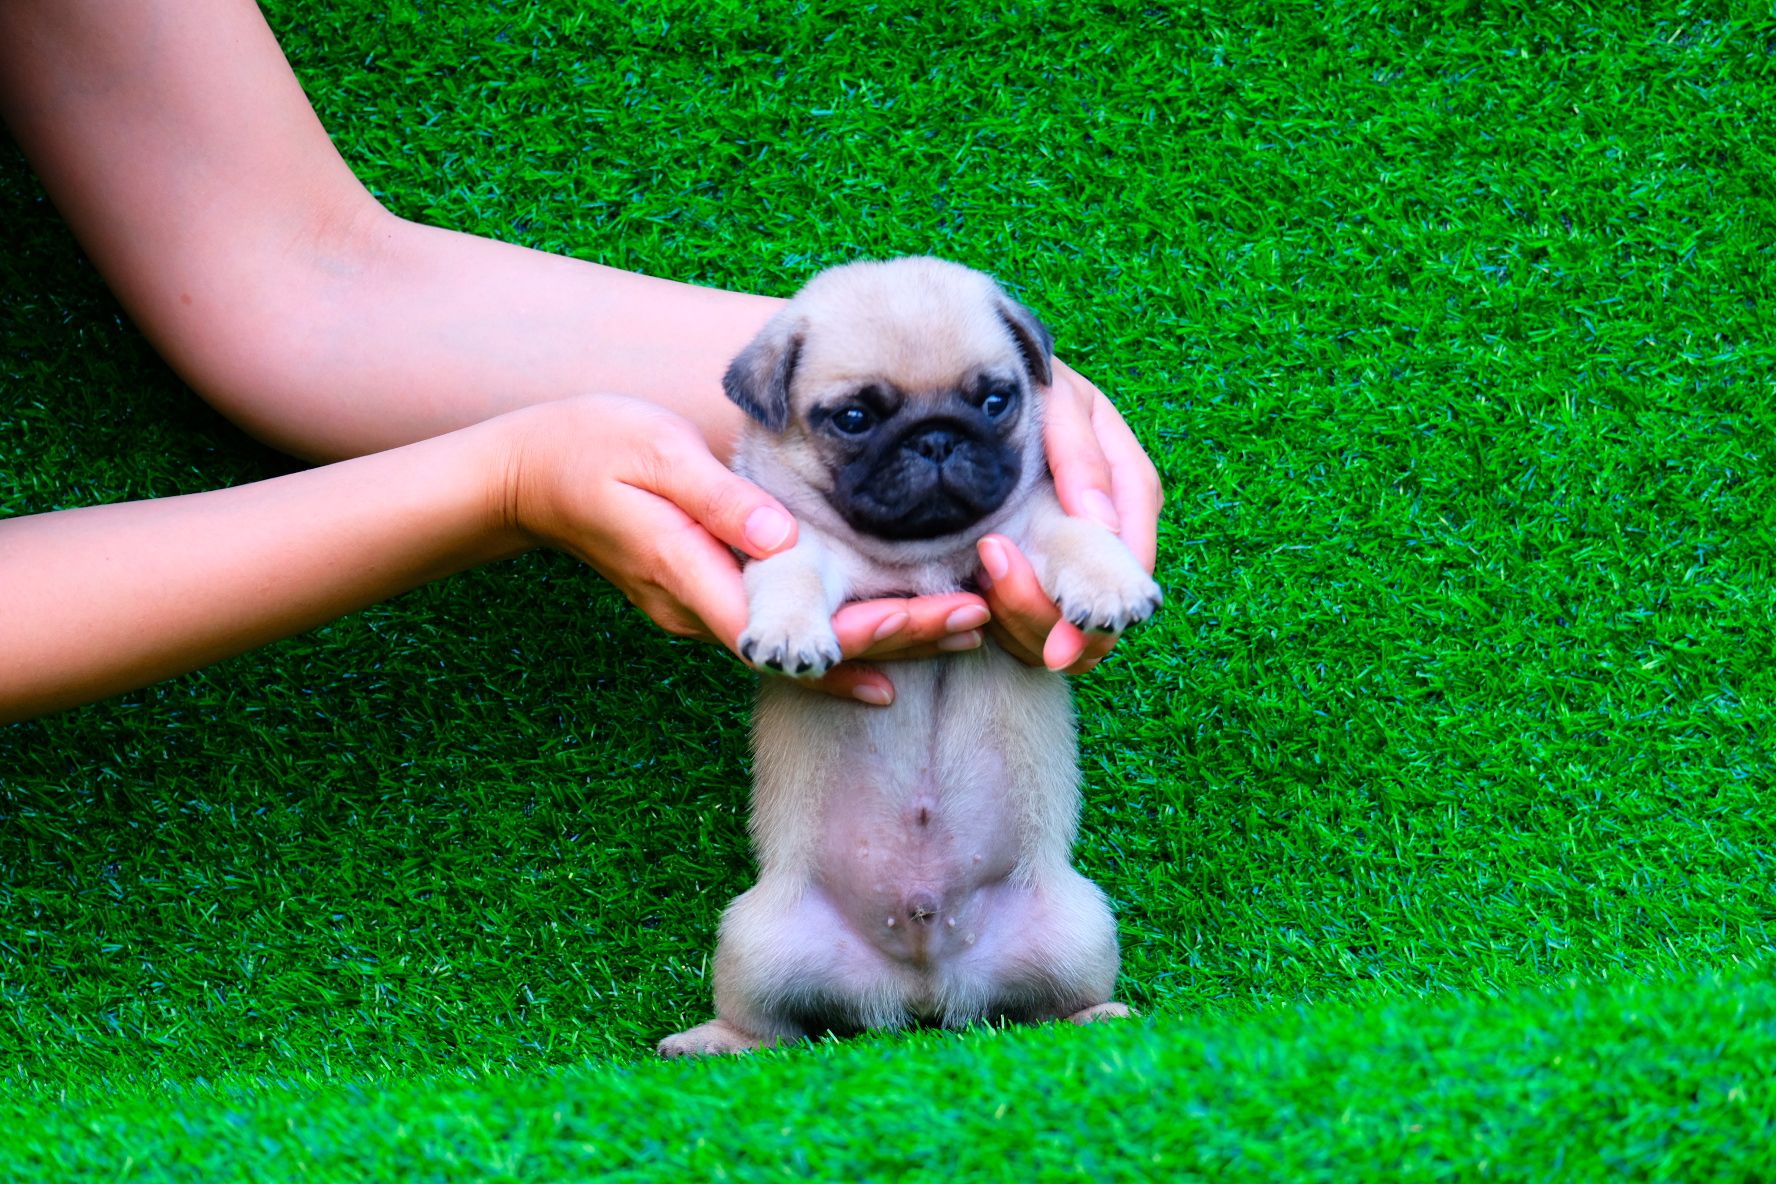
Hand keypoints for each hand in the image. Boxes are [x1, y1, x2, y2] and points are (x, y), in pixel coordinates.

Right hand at [500, 394, 984, 703]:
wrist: (527, 476)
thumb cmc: (589, 448)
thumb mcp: (652, 456)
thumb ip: (718, 501)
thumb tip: (782, 540)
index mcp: (691, 575)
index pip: (791, 629)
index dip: (864, 635)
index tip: (931, 618)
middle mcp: (699, 610)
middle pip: (810, 651)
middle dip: (895, 639)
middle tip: (974, 623)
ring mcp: (700, 611)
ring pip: (803, 649)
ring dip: (878, 643)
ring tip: (960, 629)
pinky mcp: (706, 598)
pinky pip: (785, 633)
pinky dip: (839, 643)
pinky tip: (889, 651)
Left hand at [980, 362, 1162, 674]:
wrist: (977, 388)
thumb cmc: (1024, 384)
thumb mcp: (1058, 400)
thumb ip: (1080, 454)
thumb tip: (1104, 527)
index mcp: (1126, 483)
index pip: (1136, 548)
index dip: (1116, 592)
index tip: (1079, 621)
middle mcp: (1109, 527)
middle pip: (1106, 604)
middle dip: (1059, 614)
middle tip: (1000, 589)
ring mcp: (1074, 555)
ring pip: (1072, 626)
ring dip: (1027, 621)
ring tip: (981, 579)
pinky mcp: (1036, 575)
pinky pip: (1035, 626)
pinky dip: (1008, 624)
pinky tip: (979, 597)